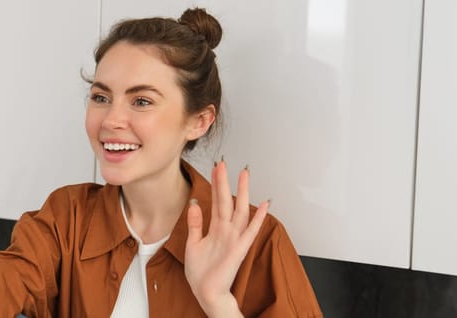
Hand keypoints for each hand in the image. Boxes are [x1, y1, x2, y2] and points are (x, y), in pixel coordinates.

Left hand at [185, 161, 268, 316]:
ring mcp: (234, 238)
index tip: (216, 168)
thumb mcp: (193, 244)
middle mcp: (227, 231)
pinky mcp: (239, 249)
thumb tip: (195, 204)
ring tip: (244, 174)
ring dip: (243, 192)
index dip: (216, 184)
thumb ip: (195, 224)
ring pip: (239, 210)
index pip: (217, 201)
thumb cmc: (201, 273)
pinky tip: (264, 204)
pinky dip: (258, 218)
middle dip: (226, 181)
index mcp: (216, 229)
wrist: (206, 293)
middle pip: (227, 201)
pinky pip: (250, 231)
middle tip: (225, 163)